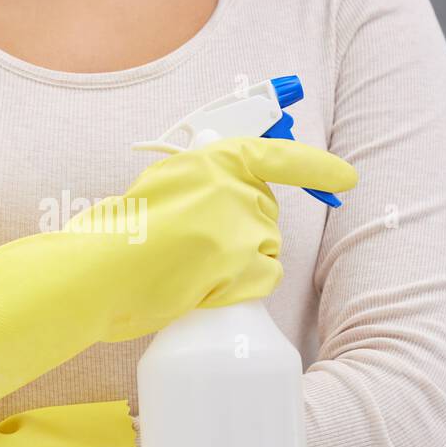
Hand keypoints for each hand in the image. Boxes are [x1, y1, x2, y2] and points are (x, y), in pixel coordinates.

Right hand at [66, 137, 356, 339]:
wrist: (99, 272)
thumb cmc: (117, 234)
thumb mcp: (159, 185)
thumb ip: (200, 179)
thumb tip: (231, 185)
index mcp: (212, 159)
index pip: (277, 156)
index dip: (316, 167)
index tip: (345, 178)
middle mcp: (234, 187)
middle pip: (266, 215)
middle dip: (243, 235)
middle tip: (194, 248)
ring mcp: (242, 227)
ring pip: (266, 251)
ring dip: (240, 266)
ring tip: (189, 270)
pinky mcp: (243, 265)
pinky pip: (262, 280)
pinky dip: (239, 290)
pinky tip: (201, 288)